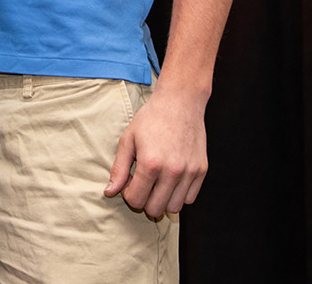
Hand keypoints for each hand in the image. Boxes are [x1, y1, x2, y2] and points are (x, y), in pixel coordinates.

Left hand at [104, 84, 207, 217]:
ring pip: (174, 208)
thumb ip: (118, 169)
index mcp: (150, 164)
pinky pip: (190, 198)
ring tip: (157, 182)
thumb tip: (109, 192)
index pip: (136, 200)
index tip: (129, 182)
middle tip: (142, 184)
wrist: (180, 102)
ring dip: (163, 200)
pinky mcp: (201, 171)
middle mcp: (172, 172)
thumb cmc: (151, 119)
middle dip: (145, 201)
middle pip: (155, 209)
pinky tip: (171, 179)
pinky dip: (179, 194)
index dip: (128, 195)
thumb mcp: (128, 140)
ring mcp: (189, 173)